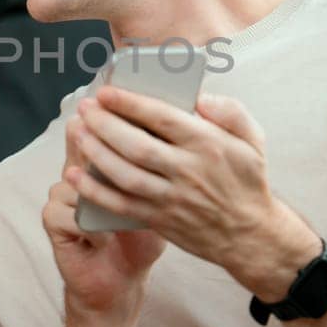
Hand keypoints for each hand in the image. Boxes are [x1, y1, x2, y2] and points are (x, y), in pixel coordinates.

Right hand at [46, 113, 166, 321]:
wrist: (117, 283)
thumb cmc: (140, 242)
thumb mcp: (155, 202)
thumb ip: (160, 172)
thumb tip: (177, 140)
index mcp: (101, 163)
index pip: (103, 130)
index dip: (114, 120)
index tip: (131, 115)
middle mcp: (77, 172)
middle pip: (82, 145)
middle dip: (103, 147)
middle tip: (128, 154)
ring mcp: (61, 194)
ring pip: (74, 179)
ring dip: (99, 195)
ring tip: (118, 214)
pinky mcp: (52, 219)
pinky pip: (67, 212)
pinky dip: (90, 227)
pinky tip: (104, 238)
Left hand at [66, 88, 319, 296]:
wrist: (249, 234)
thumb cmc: (246, 180)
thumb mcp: (252, 140)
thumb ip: (230, 112)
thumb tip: (200, 97)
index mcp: (208, 145)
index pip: (163, 118)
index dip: (130, 103)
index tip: (106, 91)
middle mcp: (187, 171)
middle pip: (137, 146)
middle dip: (105, 125)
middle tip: (84, 108)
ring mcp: (171, 198)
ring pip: (126, 175)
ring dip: (96, 153)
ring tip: (78, 133)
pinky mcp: (158, 219)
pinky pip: (121, 205)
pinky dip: (94, 191)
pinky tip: (74, 175)